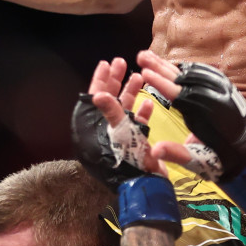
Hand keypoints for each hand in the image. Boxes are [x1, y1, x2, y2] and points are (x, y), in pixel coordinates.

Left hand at [71, 58, 160, 188]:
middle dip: (116, 81)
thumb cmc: (130, 157)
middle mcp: (107, 130)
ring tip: (139, 77)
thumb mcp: (119, 131)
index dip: (100, 80)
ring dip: (131, 92)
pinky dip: (143, 112)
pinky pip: (138, 123)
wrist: (148, 183)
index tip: (106, 63)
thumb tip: (97, 93)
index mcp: (96, 128)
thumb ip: (110, 111)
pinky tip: (150, 103)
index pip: (95, 98)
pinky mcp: (135, 141)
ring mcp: (121, 135)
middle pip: (110, 100)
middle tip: (122, 62)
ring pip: (125, 108)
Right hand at [138, 53, 245, 180]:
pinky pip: (198, 73)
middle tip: (140, 57)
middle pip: (182, 79)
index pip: (179, 95)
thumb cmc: (217, 157)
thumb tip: (155, 151)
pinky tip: (166, 64)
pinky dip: (180, 69)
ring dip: (167, 65)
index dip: (161, 84)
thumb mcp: (197, 160)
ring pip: (190, 73)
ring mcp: (217, 89)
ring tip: (147, 56)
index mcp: (205, 115)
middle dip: (160, 67)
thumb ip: (177, 154)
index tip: (145, 73)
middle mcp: (212, 98)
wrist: (242, 150)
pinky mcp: (219, 86)